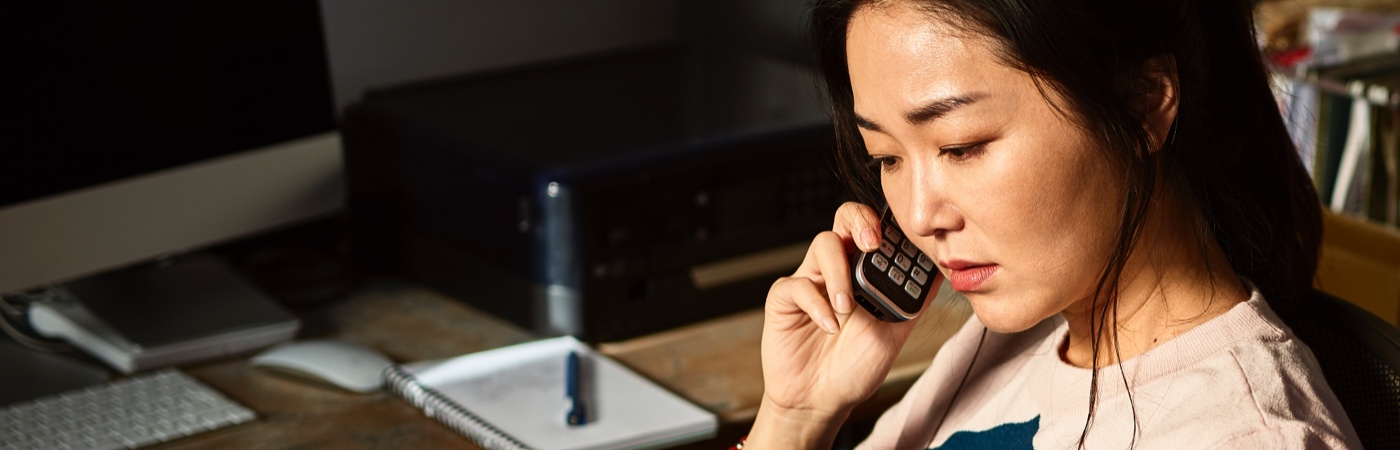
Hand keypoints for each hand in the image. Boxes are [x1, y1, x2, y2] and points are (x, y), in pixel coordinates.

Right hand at [748, 202, 941, 445]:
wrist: (823, 400)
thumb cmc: (855, 366)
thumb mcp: (895, 333)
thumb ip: (913, 301)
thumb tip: (941, 272)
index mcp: (863, 271)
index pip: (873, 229)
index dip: (886, 224)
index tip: (900, 240)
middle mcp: (836, 268)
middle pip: (844, 219)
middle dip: (860, 221)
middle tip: (872, 243)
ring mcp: (810, 280)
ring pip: (823, 245)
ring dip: (839, 273)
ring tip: (848, 308)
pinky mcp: (784, 298)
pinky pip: (798, 285)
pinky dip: (817, 305)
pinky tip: (829, 326)